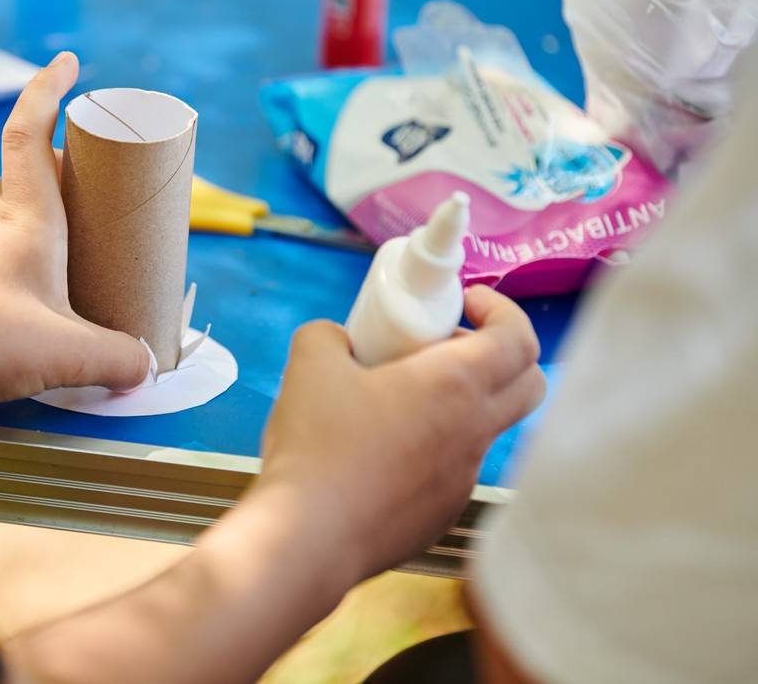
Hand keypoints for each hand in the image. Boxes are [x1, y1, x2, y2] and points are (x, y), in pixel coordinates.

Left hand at [0, 52, 150, 428]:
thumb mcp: (67, 352)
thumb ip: (118, 359)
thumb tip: (145, 366)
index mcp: (25, 213)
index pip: (29, 129)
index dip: (46, 89)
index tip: (65, 62)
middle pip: (34, 172)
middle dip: (72, 163)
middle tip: (106, 174)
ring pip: (19, 215)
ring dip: (52, 216)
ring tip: (89, 242)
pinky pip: (6, 255)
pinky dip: (34, 259)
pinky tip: (50, 297)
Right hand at [252, 285, 544, 595]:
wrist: (309, 537)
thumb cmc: (318, 445)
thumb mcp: (310, 365)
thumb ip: (328, 336)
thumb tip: (338, 339)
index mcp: (455, 385)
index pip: (519, 337)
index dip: (502, 309)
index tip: (464, 302)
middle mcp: (474, 432)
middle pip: (530, 383)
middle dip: (500, 353)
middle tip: (445, 345)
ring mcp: (464, 479)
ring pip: (485, 429)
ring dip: (458, 404)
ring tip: (394, 404)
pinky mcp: (442, 514)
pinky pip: (452, 469)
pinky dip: (431, 449)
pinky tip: (376, 457)